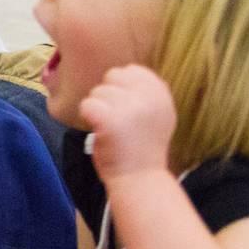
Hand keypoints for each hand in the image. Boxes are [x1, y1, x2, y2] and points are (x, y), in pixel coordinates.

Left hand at [82, 64, 176, 181]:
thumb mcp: (155, 113)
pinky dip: (87, 117)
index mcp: (162, 93)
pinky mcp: (110, 119)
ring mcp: (130, 107)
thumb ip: (144, 92)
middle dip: (107, 96)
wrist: (139, 178)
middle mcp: (149, 96)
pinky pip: (87, 105)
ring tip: (110, 129)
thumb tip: (122, 71)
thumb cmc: (142, 147)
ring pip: (97, 91)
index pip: (132, 69)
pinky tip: (99, 131)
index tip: (124, 109)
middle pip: (112, 76)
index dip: (120, 87)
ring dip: (97, 109)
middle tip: (115, 119)